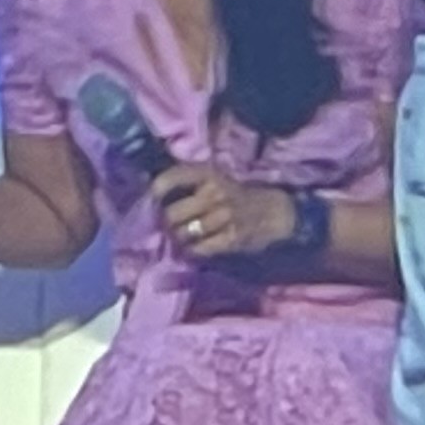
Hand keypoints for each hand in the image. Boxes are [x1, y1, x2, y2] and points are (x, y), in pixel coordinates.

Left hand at [151, 163, 289, 259]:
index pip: (174, 177)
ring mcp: (223, 216)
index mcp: (208, 173)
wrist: (275, 212)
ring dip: (177, 238)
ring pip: (184, 233)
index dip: (156, 190)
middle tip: (164, 226)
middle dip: (164, 223)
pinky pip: (200, 248)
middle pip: (172, 213)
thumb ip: (188, 183)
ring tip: (178, 238)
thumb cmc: (238, 194)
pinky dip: (192, 250)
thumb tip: (151, 194)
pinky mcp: (230, 237)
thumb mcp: (216, 179)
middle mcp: (214, 193)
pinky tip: (193, 248)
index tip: (150, 200)